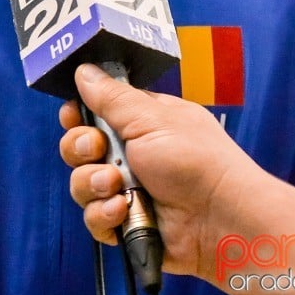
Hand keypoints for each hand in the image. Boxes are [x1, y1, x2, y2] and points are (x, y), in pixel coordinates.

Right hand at [59, 64, 257, 281]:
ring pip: (82, 183)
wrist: (220, 220)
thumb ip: (112, 97)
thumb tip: (84, 70)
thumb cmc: (197, 161)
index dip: (79, 114)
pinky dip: (104, 215)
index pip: (96, 110)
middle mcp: (131, 153)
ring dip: (93, 183)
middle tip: (99, 149)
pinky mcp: (126, 223)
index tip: (73, 115)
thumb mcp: (151, 119)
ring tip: (117, 185)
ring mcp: (128, 189)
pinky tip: (122, 211)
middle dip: (81, 147)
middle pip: (80, 146)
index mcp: (142, 121)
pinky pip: (94, 218)